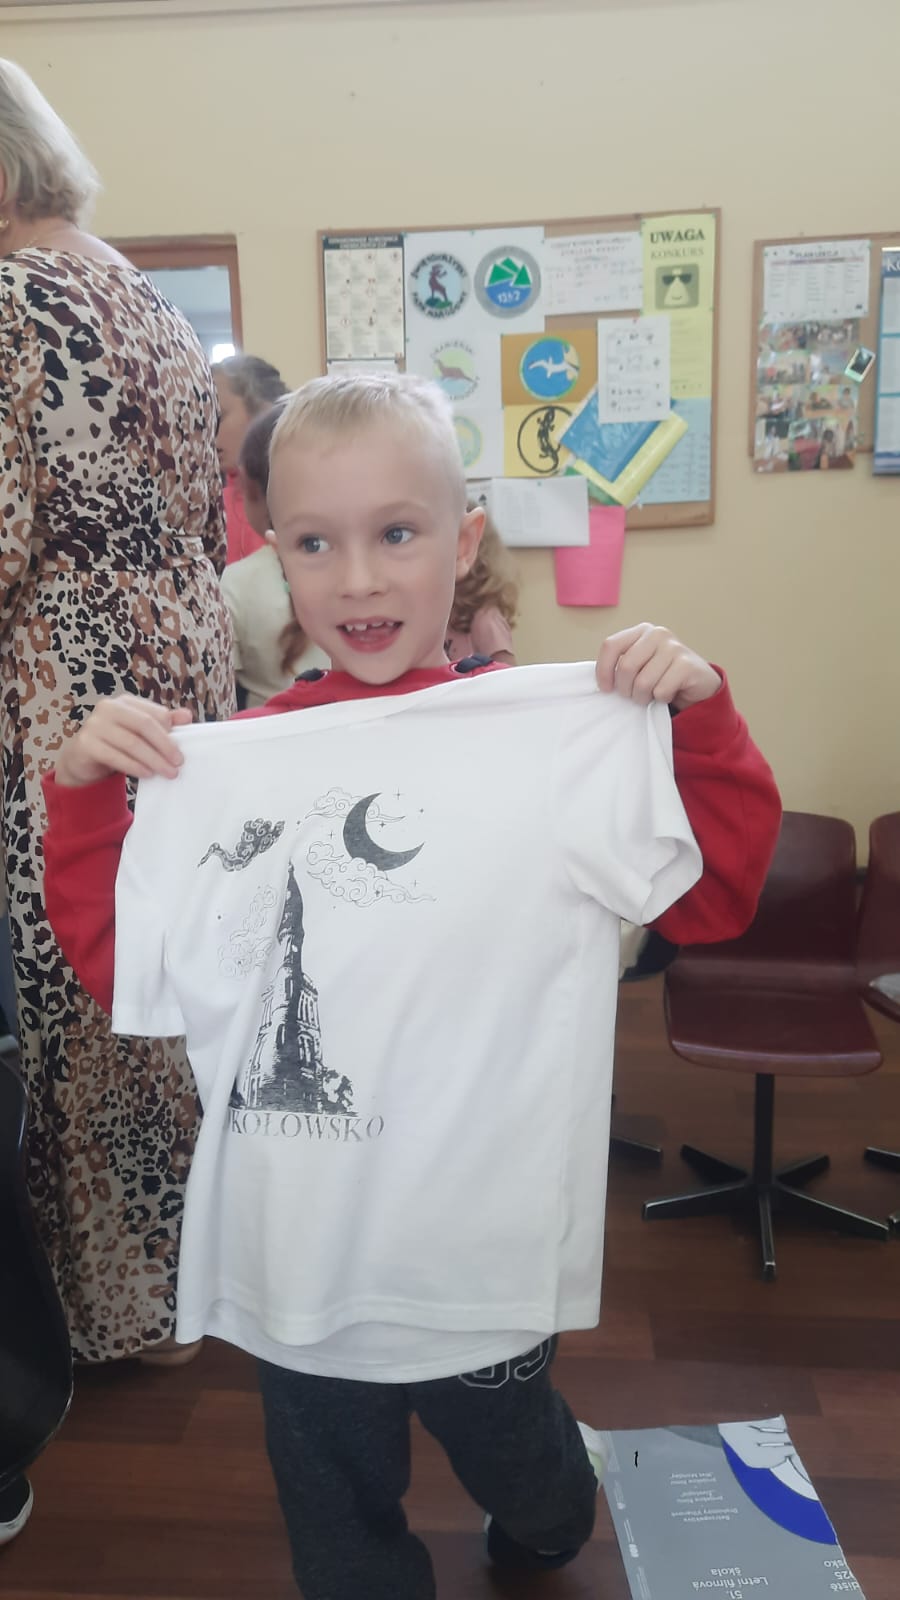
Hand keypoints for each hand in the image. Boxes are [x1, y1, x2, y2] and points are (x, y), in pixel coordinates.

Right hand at [55, 695, 192, 787]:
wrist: (83, 759)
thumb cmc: (116, 744)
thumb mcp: (139, 733)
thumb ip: (162, 723)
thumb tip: (187, 716)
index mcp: (124, 702)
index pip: (153, 713)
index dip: (169, 730)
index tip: (182, 748)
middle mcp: (108, 708)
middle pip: (143, 725)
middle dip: (164, 745)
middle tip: (179, 763)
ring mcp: (94, 725)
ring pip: (131, 742)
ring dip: (153, 759)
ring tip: (167, 772)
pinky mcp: (86, 744)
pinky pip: (114, 756)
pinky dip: (134, 766)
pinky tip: (147, 774)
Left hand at [596, 623, 721, 710]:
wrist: (699, 683)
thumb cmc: (663, 676)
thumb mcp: (640, 665)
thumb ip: (621, 665)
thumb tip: (601, 682)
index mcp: (641, 631)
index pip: (611, 646)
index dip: (603, 670)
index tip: (606, 689)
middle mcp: (657, 634)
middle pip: (625, 667)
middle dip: (626, 689)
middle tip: (636, 695)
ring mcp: (674, 647)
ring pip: (643, 683)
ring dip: (644, 697)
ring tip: (653, 694)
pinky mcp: (687, 665)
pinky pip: (661, 691)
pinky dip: (661, 699)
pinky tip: (670, 693)